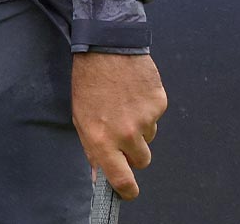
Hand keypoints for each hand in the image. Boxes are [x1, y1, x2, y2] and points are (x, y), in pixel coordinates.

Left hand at [72, 51, 166, 199]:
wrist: (105, 48)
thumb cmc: (87, 84)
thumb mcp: (80, 118)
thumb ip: (93, 149)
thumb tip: (99, 176)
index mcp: (102, 140)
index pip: (122, 180)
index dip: (127, 190)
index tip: (128, 191)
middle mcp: (126, 134)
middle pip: (141, 161)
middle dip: (134, 152)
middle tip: (121, 130)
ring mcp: (146, 120)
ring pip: (149, 137)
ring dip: (140, 128)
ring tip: (123, 104)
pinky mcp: (159, 105)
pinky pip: (156, 117)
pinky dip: (147, 109)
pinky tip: (133, 92)